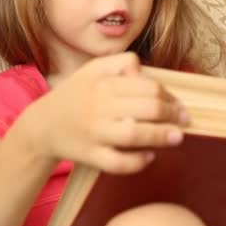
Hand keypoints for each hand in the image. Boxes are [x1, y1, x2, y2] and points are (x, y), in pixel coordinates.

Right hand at [21, 52, 189, 173]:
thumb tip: (147, 73)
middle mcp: (99, 106)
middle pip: (146, 108)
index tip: (176, 104)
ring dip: (161, 136)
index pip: (147, 86)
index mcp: (103, 82)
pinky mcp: (90, 156)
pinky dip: (137, 161)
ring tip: (178, 137)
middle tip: (184, 120)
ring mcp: (94, 132)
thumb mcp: (93, 68)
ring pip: (134, 134)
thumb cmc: (74, 95)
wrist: (42, 125)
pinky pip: (117, 162)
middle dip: (171, 114)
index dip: (168, 96)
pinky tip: (149, 156)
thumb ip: (121, 63)